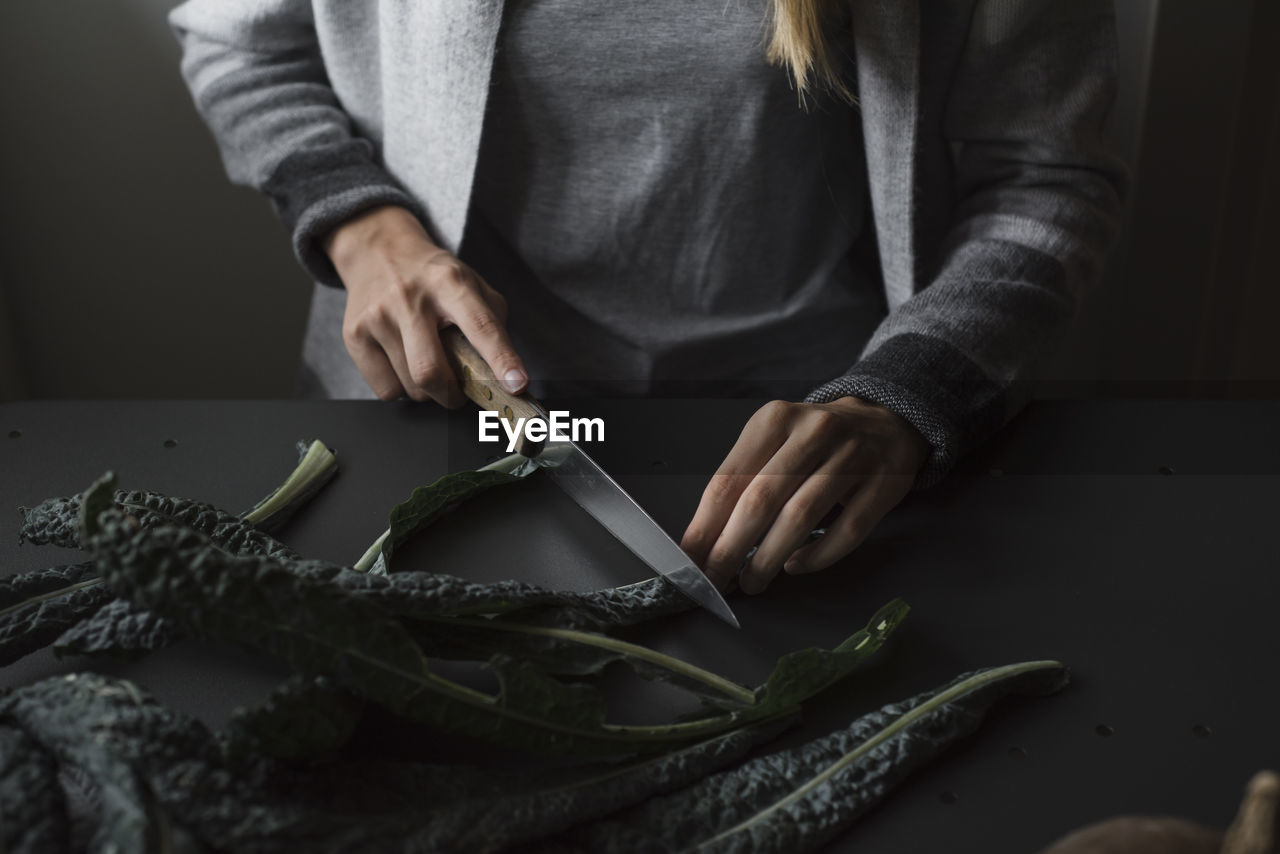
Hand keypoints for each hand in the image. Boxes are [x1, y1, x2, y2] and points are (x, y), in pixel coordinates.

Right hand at [324, 205, 527, 404]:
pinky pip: (387, 391)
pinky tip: (405, 365)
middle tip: (459, 392)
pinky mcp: (354, 335)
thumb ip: (493, 324)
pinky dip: (403, 390)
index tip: (517, 385)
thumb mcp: (472, 285)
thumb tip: (506, 375)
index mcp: (451, 282)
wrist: (380, 250)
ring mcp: (378, 316)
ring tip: (429, 364)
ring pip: (410, 387)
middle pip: (431, 371)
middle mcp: (411, 297)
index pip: (481, 326)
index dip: (502, 360)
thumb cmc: (434, 278)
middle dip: (452, 395)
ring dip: (428, 392)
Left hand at [680, 397, 930, 593]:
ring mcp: (853, 456)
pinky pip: (847, 529)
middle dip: (731, 548)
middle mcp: (813, 432)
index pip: (728, 480)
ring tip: (752, 581)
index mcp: (774, 420)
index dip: (705, 526)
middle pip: (760, 500)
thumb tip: (703, 540)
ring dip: (770, 557)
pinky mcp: (884, 482)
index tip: (690, 561)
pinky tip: (796, 566)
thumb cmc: (814, 441)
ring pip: (801, 515)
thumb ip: (742, 482)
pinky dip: (818, 555)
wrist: (885, 421)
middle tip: (715, 580)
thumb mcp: (774, 442)